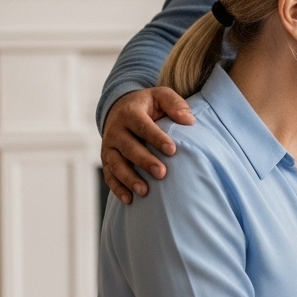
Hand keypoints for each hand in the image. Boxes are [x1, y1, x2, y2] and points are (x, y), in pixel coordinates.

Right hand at [101, 87, 194, 203]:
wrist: (120, 108)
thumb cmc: (148, 104)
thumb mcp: (161, 96)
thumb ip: (175, 104)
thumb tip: (189, 120)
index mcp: (130, 113)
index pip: (143, 126)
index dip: (156, 138)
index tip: (172, 150)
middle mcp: (116, 131)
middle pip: (129, 148)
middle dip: (144, 161)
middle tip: (162, 173)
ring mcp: (109, 147)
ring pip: (116, 164)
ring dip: (129, 179)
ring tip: (145, 191)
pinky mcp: (107, 160)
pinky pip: (110, 176)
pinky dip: (117, 188)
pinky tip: (130, 200)